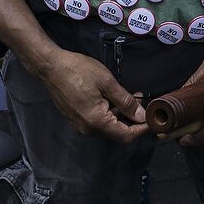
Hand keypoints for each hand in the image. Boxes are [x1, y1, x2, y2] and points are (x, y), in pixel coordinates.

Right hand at [31, 47, 146, 142]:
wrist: (51, 67)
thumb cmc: (79, 71)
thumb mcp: (107, 82)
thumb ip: (126, 102)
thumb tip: (141, 116)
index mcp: (96, 122)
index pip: (125, 136)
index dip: (141, 129)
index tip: (152, 118)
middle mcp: (88, 130)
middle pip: (117, 132)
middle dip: (132, 119)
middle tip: (141, 100)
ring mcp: (80, 126)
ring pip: (108, 126)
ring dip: (121, 114)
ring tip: (129, 95)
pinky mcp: (76, 119)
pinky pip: (98, 121)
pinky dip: (109, 112)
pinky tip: (113, 97)